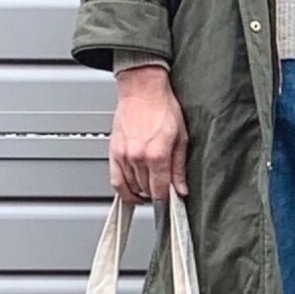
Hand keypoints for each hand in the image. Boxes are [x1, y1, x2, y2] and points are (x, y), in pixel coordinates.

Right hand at [109, 66, 187, 202]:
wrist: (142, 89)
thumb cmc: (162, 106)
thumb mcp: (181, 137)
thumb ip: (179, 167)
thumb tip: (181, 188)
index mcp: (157, 154)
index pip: (160, 190)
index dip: (166, 201)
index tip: (171, 204)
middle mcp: (138, 157)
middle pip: (146, 190)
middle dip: (156, 194)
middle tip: (164, 192)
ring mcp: (123, 155)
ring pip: (131, 187)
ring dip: (141, 192)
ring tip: (150, 190)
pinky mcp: (113, 151)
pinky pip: (115, 179)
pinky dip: (123, 190)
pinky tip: (131, 192)